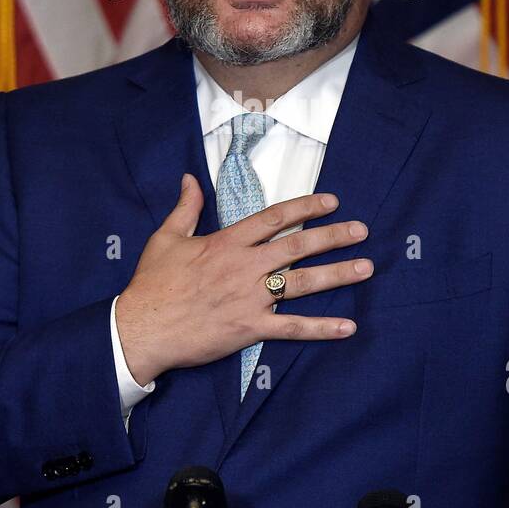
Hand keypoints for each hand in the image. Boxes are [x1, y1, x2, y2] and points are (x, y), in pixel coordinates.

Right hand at [114, 173, 373, 385]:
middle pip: (297, 247)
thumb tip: (189, 178)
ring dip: (337, 275)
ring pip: (302, 283)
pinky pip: (292, 328)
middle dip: (333, 237)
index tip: (332, 201)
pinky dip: (322, 328)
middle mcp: (245, 267)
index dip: (305, 207)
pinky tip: (347, 327)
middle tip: (361, 230)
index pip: (274, 218)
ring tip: (366, 268)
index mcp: (227, 243)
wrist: (142, 328)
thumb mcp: (166, 238)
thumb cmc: (152, 284)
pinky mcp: (250, 329)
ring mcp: (250, 298)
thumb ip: (185, 208)